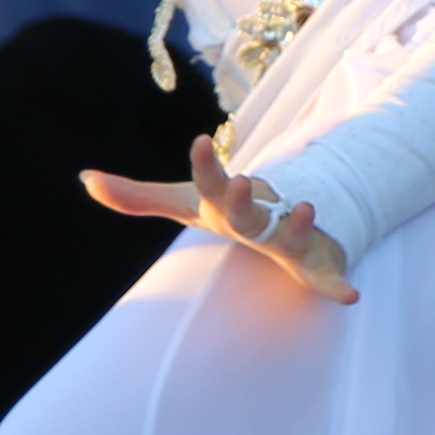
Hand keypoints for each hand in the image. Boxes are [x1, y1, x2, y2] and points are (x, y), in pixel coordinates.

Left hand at [79, 135, 357, 305]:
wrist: (292, 211)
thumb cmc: (230, 210)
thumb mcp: (184, 202)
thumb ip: (137, 196)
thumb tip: (85, 180)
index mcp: (224, 203)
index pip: (209, 182)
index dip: (205, 164)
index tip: (201, 138)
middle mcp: (258, 215)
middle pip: (247, 210)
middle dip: (242, 197)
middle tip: (238, 182)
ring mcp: (287, 237)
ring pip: (293, 234)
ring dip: (300, 225)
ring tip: (307, 208)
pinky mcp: (311, 263)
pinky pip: (326, 276)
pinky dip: (337, 284)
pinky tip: (349, 296)